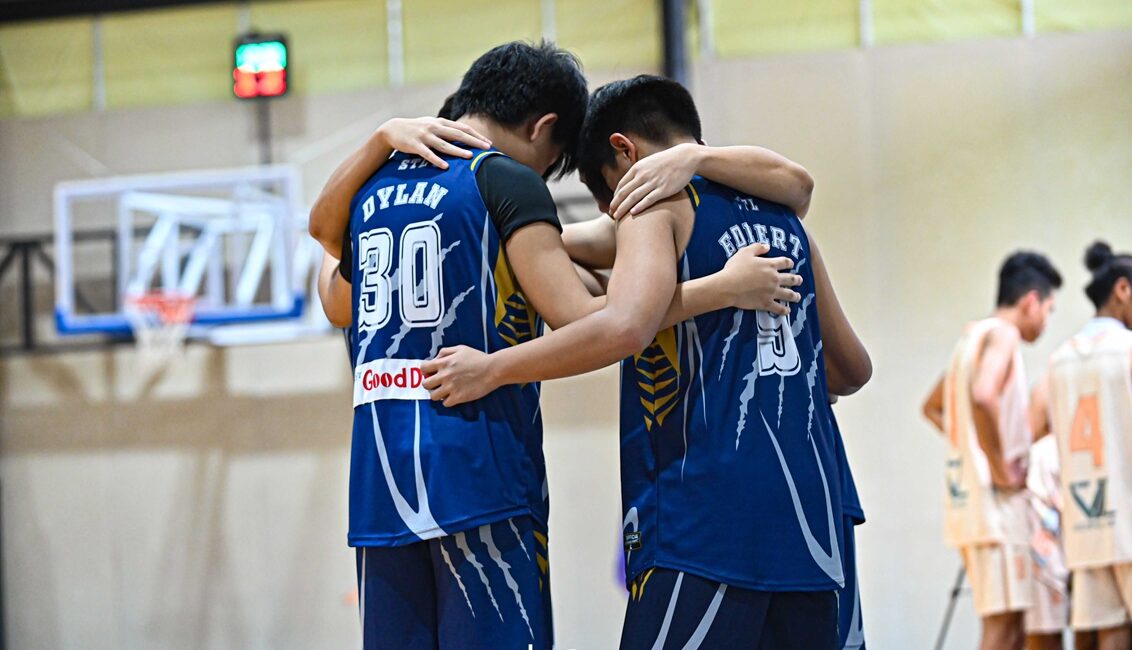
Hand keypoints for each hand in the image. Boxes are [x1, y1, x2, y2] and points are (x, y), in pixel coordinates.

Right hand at [375, 117, 491, 169]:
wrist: (392, 130)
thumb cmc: (416, 129)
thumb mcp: (432, 126)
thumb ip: (447, 130)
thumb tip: (466, 136)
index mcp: (440, 123)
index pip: (462, 128)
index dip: (476, 135)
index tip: (488, 143)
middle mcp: (434, 127)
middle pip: (457, 134)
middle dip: (473, 141)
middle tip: (486, 148)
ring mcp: (424, 136)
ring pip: (443, 144)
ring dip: (457, 150)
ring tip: (469, 156)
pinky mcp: (414, 145)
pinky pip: (427, 154)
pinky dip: (436, 160)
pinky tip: (445, 166)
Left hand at [421, 345, 498, 406]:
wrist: (493, 369)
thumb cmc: (478, 358)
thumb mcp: (460, 349)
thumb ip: (445, 352)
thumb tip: (435, 359)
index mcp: (444, 362)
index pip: (423, 368)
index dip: (426, 371)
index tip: (431, 373)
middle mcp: (445, 375)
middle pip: (425, 384)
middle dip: (430, 384)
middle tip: (437, 384)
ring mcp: (451, 387)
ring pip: (433, 396)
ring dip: (438, 394)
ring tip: (445, 391)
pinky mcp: (458, 397)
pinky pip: (445, 403)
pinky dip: (448, 401)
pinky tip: (454, 396)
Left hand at [609, 142, 701, 219]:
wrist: (685, 158)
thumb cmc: (666, 162)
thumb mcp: (648, 163)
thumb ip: (639, 173)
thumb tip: (631, 184)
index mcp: (637, 168)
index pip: (621, 185)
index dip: (615, 197)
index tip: (612, 205)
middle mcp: (643, 175)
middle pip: (624, 192)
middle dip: (615, 204)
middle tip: (611, 214)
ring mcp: (653, 182)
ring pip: (633, 197)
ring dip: (623, 208)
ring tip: (617, 217)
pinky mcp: (663, 189)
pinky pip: (648, 199)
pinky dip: (639, 206)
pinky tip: (633, 213)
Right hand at [718, 243, 801, 314]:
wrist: (728, 286)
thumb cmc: (735, 268)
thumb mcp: (745, 252)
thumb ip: (757, 247)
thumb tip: (767, 246)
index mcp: (770, 265)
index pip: (785, 262)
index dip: (789, 263)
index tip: (791, 264)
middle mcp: (774, 278)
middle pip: (791, 279)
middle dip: (797, 279)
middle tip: (799, 280)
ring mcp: (772, 292)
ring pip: (789, 294)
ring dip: (795, 296)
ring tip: (798, 297)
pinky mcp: (766, 303)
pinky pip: (779, 308)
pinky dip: (784, 310)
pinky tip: (787, 311)